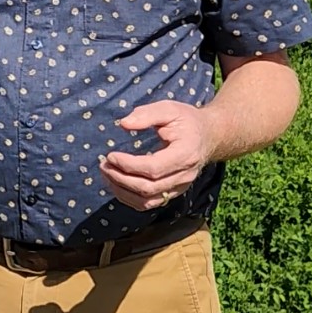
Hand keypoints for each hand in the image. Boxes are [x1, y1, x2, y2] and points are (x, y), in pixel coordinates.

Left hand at [99, 101, 214, 210]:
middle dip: (120, 179)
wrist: (208, 136)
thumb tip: (124, 124)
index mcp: (185, 155)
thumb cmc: (187, 120)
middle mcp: (184, 176)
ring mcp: (179, 187)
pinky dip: (129, 198)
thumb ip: (147, 114)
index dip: (129, 165)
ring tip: (106, 174)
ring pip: (147, 201)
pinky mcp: (173, 192)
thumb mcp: (169, 109)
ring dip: (122, 191)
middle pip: (148, 188)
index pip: (153, 168)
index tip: (110, 156)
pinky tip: (116, 184)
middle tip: (103, 165)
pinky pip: (149, 203)